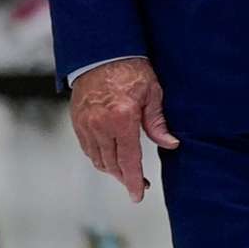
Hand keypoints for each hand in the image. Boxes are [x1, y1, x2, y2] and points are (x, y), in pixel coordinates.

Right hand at [69, 57, 178, 203]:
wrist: (102, 51)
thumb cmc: (131, 69)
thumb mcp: (152, 93)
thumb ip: (158, 123)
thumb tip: (171, 144)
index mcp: (123, 119)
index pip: (129, 160)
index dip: (134, 181)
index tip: (138, 196)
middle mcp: (101, 126)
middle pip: (112, 164)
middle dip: (125, 178)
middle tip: (138, 184)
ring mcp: (86, 125)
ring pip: (98, 159)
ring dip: (112, 169)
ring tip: (126, 171)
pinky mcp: (77, 121)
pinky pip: (88, 149)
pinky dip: (99, 157)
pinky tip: (110, 157)